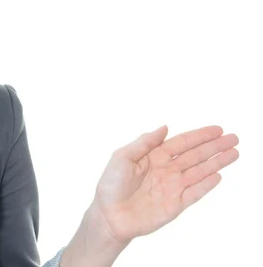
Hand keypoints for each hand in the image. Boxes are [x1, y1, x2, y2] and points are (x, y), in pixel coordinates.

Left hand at [90, 125, 238, 245]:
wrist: (109, 215)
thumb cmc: (111, 184)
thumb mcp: (122, 157)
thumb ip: (144, 142)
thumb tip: (165, 127)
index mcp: (154, 156)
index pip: (182, 142)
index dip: (199, 136)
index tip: (217, 129)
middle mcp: (166, 169)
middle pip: (195, 155)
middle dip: (214, 146)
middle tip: (234, 138)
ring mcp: (172, 187)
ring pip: (199, 171)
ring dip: (217, 162)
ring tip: (234, 153)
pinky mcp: (175, 204)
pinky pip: (195, 193)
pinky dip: (207, 185)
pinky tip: (218, 176)